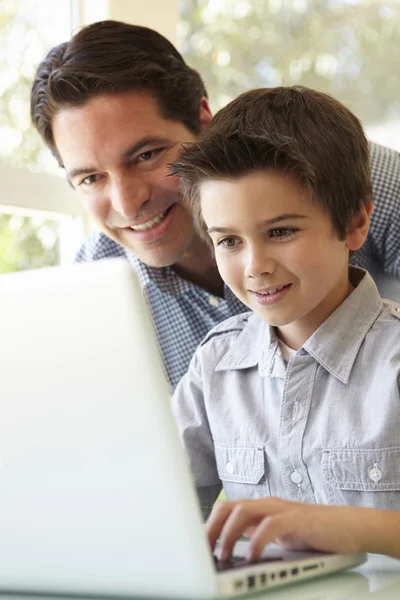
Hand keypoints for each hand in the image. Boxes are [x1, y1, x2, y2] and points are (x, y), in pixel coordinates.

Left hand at [206, 497, 369, 560]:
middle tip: (202, 552)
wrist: (350, 527)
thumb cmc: (315, 533)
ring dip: (228, 534)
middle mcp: (268, 505)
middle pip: (228, 506)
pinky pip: (271, 525)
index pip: (225, 509)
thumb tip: (231, 550)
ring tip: (222, 556)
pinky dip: (257, 540)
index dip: (207, 526)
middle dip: (210, 528)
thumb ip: (257, 536)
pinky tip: (252, 555)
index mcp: (261, 509)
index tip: (196, 547)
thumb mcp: (279, 536)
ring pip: (244, 510)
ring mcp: (282, 509)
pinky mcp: (298, 519)